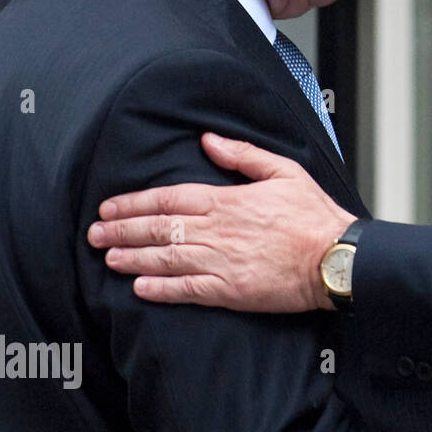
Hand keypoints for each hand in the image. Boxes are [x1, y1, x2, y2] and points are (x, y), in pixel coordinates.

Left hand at [86, 132, 352, 311]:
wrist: (336, 257)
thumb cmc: (315, 216)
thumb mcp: (284, 171)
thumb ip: (243, 155)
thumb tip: (209, 140)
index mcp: (228, 200)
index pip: (169, 199)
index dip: (135, 203)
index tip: (110, 206)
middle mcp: (218, 230)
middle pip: (159, 228)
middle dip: (122, 230)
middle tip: (95, 233)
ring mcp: (222, 262)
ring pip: (166, 258)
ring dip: (133, 258)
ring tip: (109, 258)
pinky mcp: (231, 290)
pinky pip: (187, 290)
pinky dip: (161, 289)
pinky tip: (141, 288)